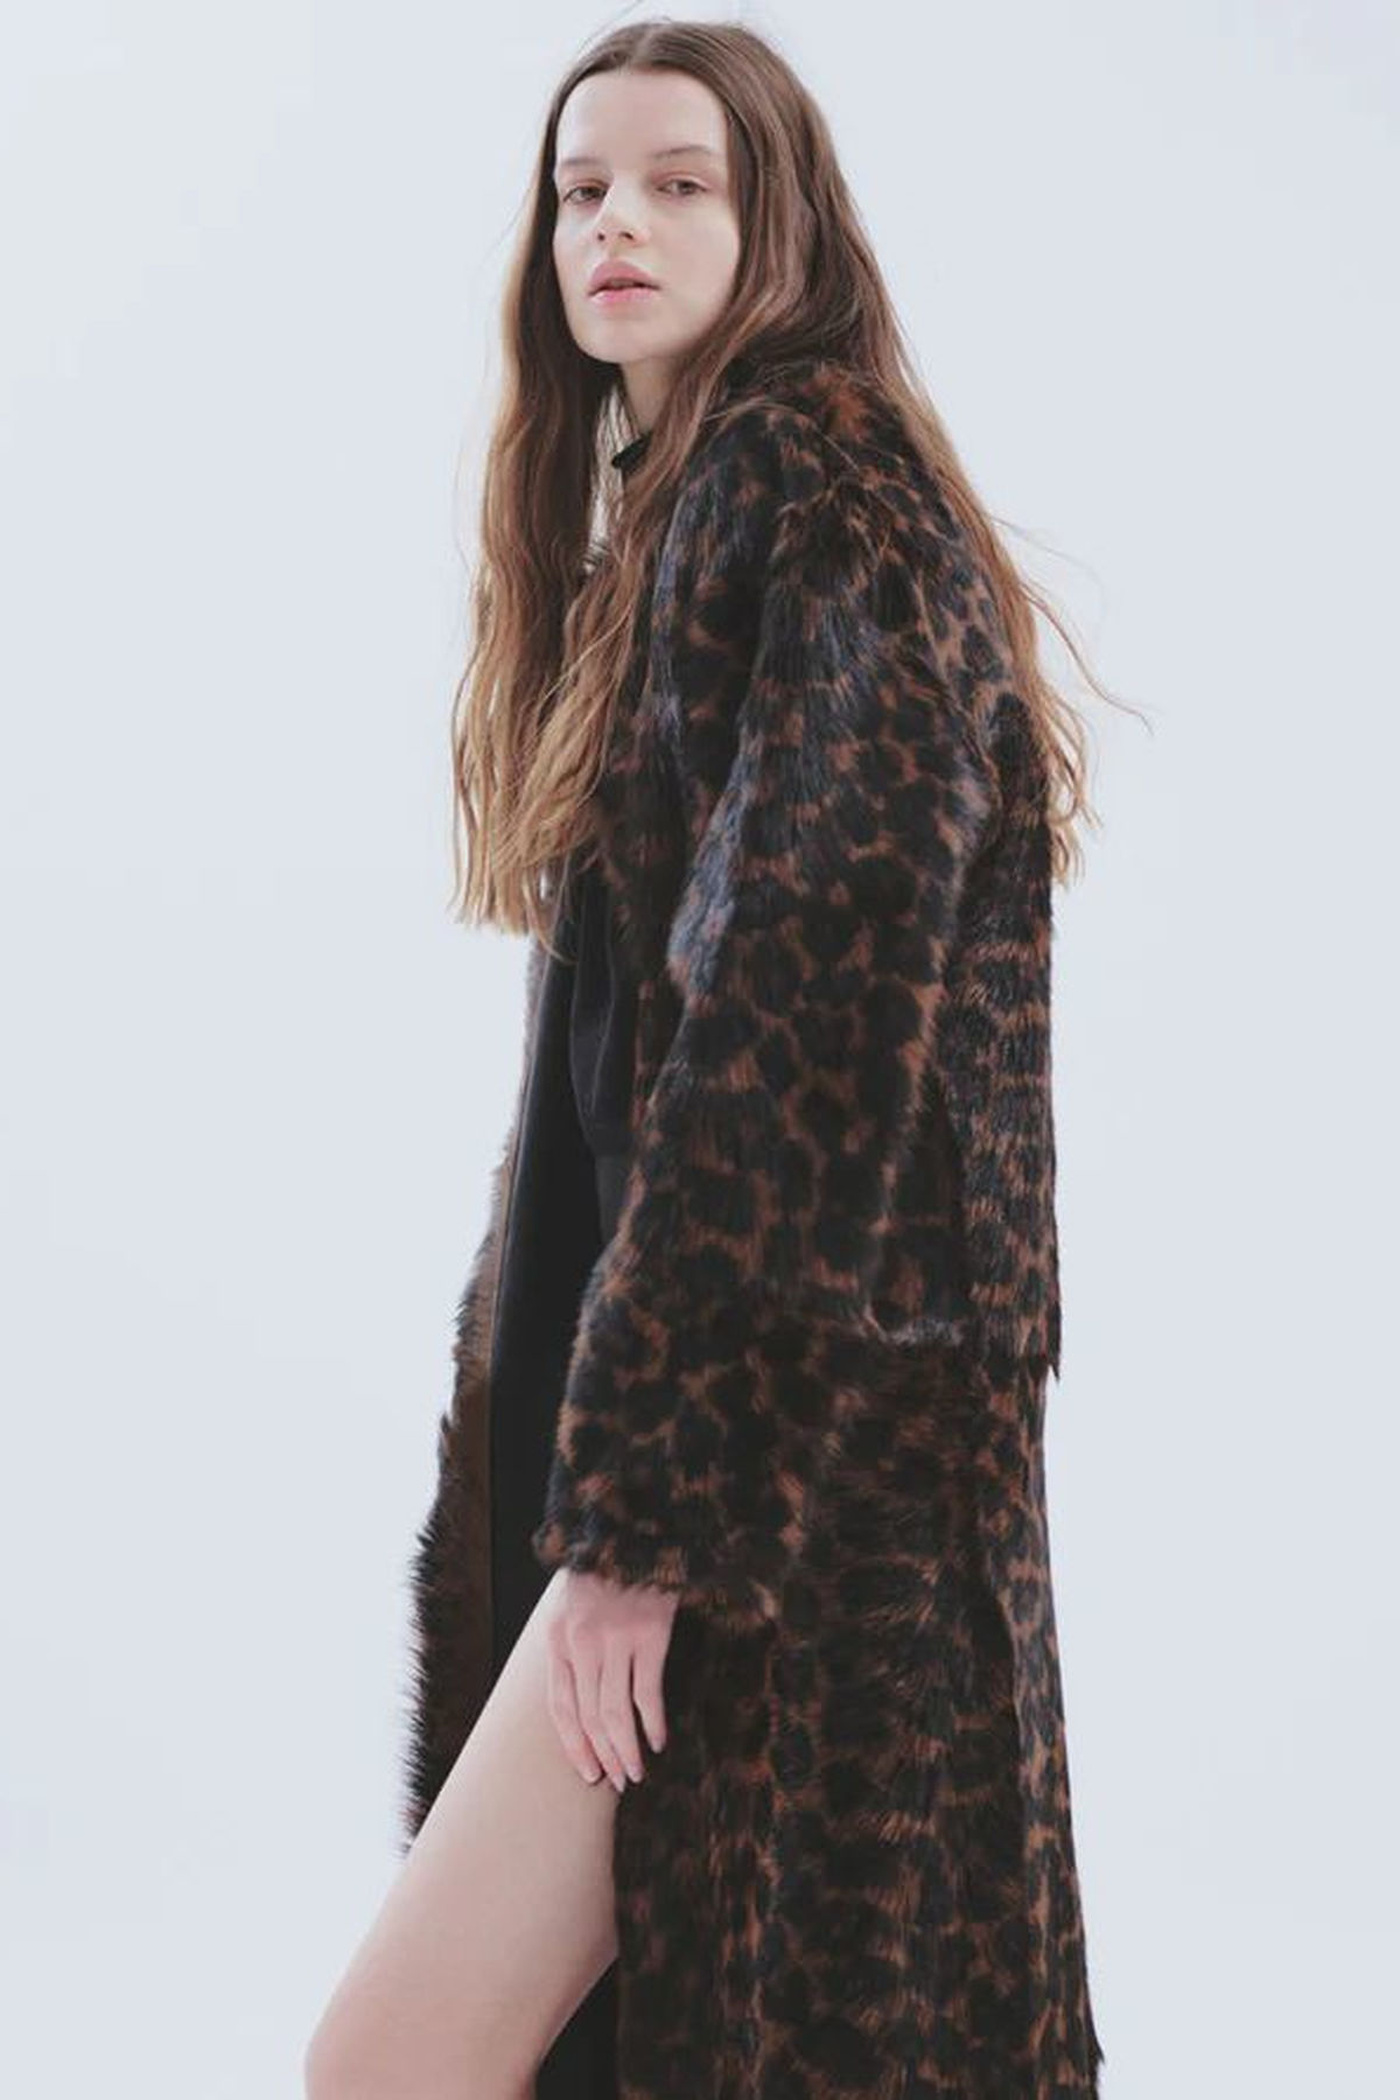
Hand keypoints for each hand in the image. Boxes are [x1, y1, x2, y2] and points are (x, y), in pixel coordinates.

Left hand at [544, 1567, 677, 1791]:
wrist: (635, 1534)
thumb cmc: (604, 1576)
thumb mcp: (572, 1608)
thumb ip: (571, 1647)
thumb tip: (580, 1701)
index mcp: (558, 1638)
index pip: (560, 1706)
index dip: (574, 1745)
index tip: (588, 1772)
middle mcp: (582, 1642)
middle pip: (589, 1715)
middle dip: (603, 1754)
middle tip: (618, 1780)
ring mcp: (615, 1639)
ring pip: (616, 1712)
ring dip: (626, 1749)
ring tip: (636, 1771)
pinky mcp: (649, 1634)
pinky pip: (647, 1692)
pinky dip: (653, 1723)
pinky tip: (659, 1740)